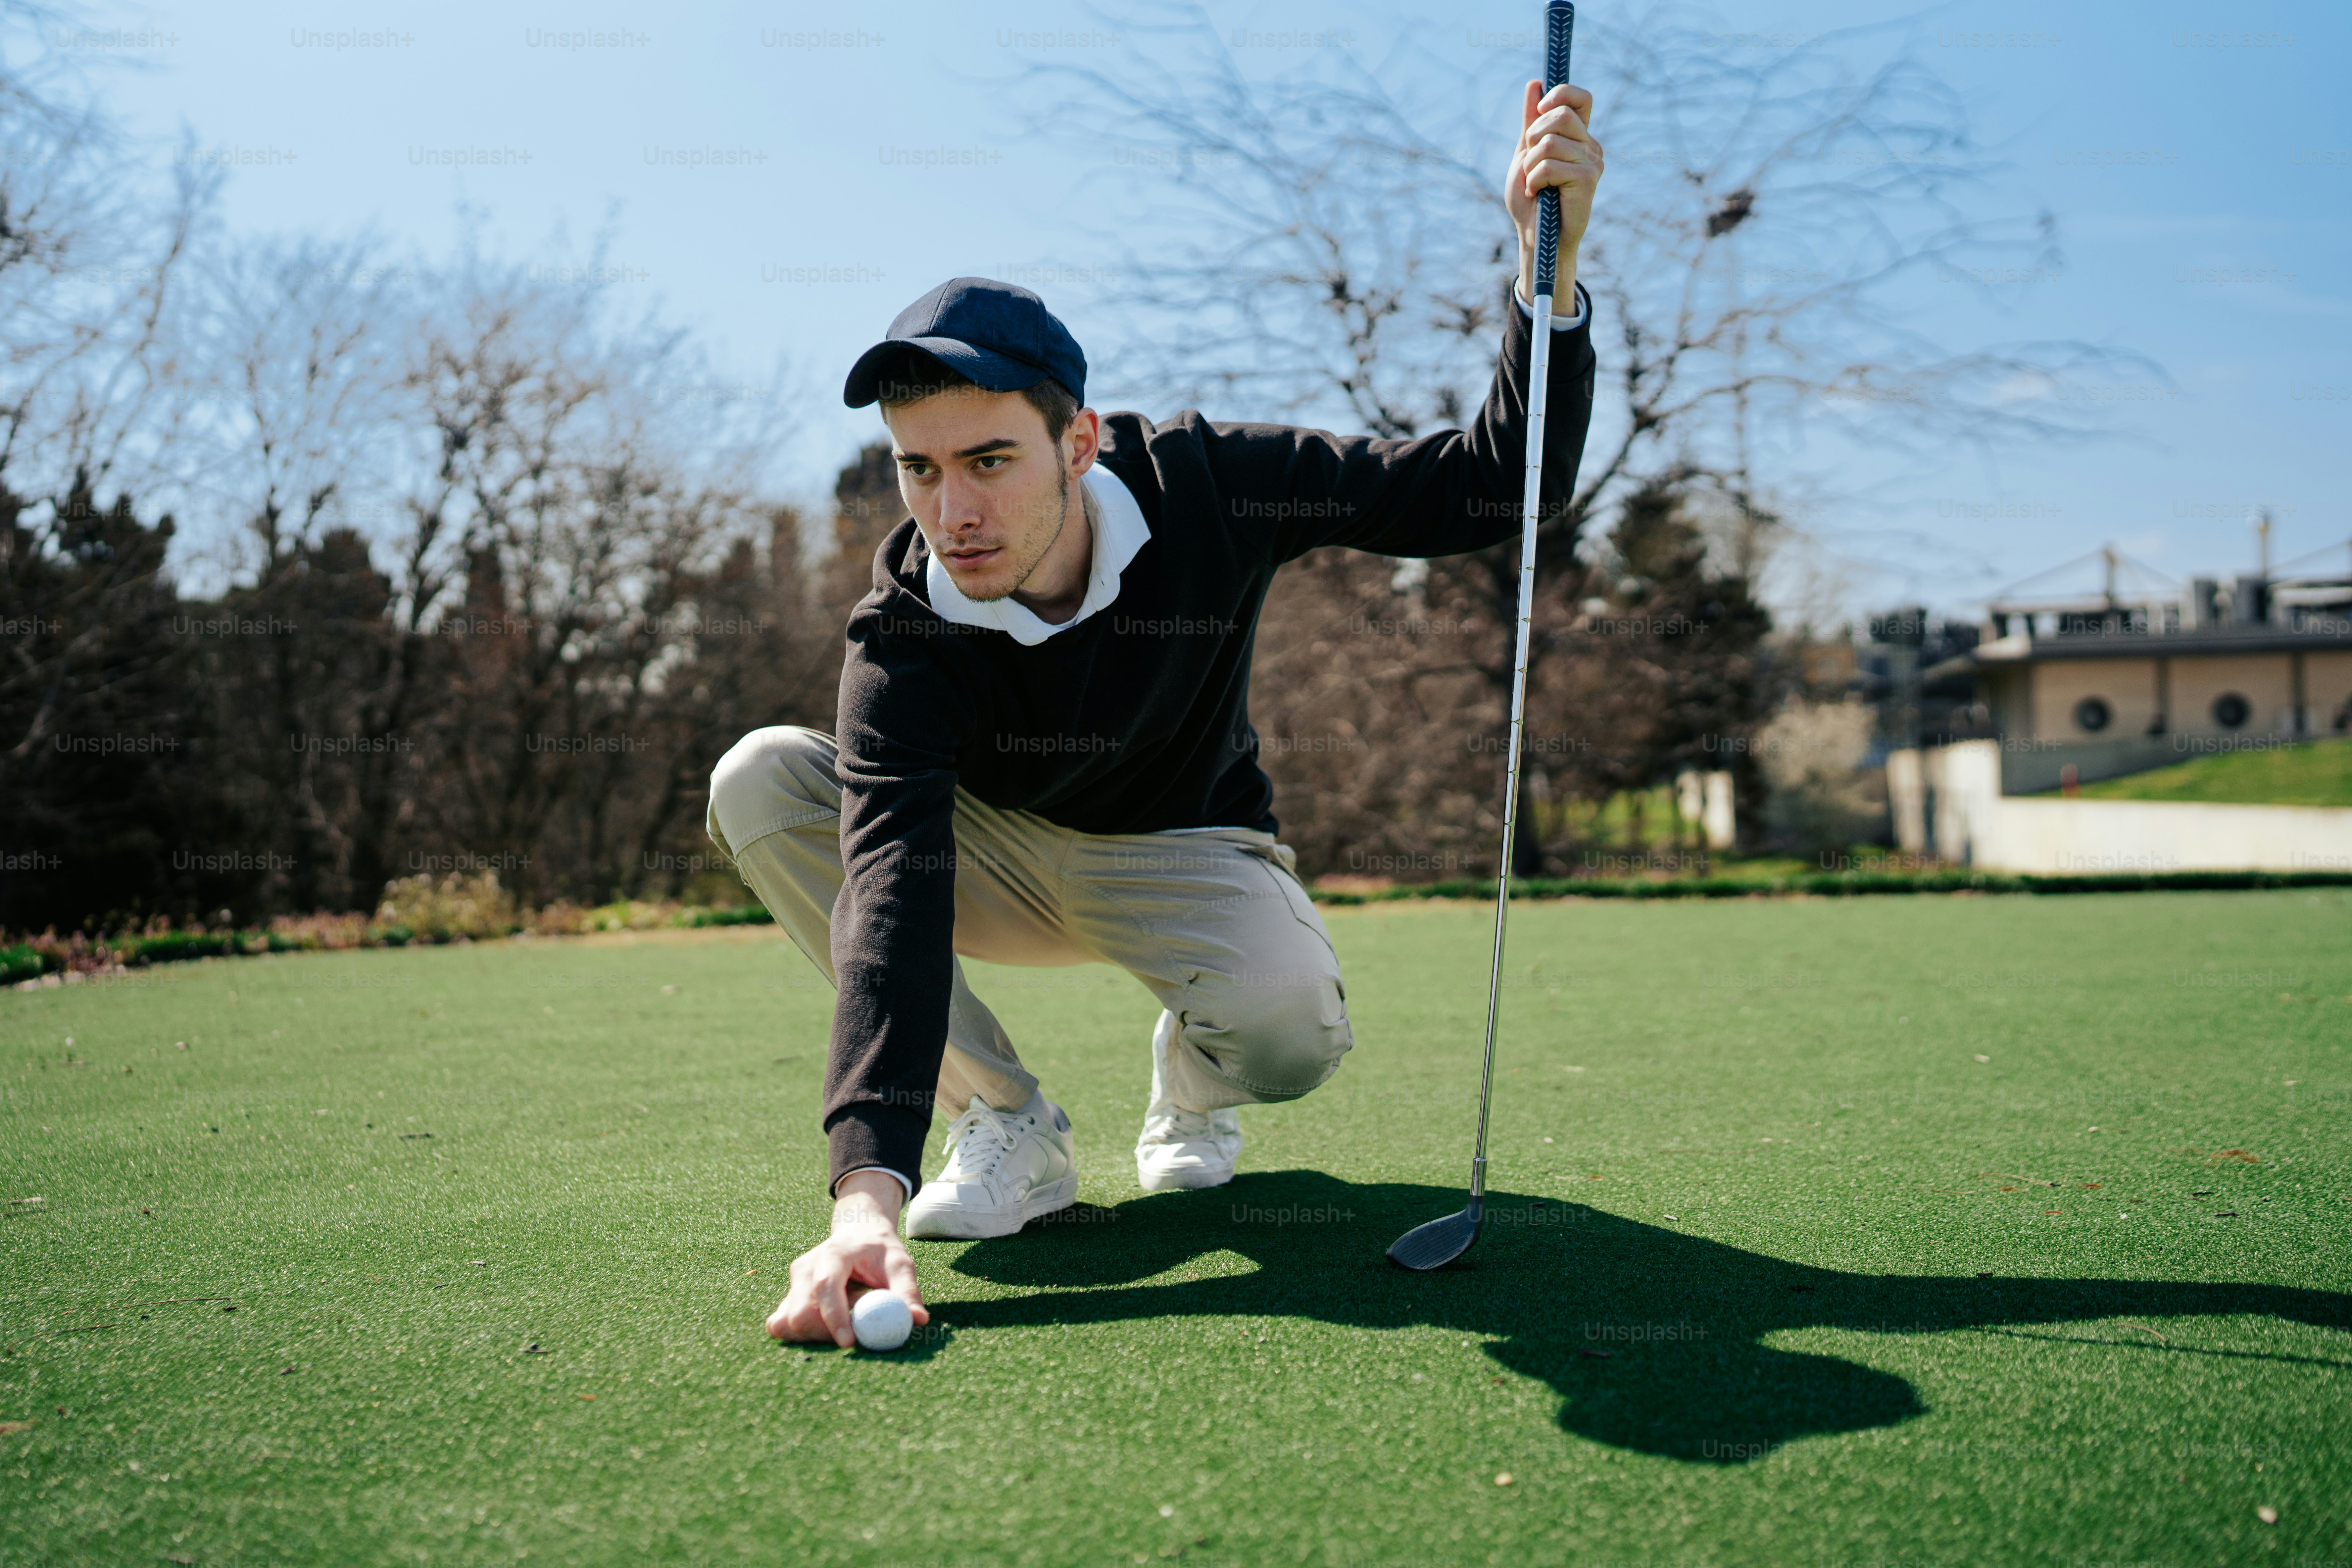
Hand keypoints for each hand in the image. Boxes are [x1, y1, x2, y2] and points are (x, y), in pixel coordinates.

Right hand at [766, 1169, 930, 1346]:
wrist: (858, 1235)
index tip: (849, 1343)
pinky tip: (825, 1330)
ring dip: (814, 1337)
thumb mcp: (900, 1264)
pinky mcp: (788, 1296)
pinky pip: (781, 1325)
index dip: (834, 1317)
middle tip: (852, 1341)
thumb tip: (918, 1320)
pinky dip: (802, 1336)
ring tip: (843, 1326)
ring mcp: (793, 1282)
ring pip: (788, 1323)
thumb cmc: (880, 1252)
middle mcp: (806, 1267)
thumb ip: (907, 1291)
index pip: (825, 1287)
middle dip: (824, 1334)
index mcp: (833, 1253)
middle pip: (800, 1312)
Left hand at [1506, 80, 1601, 304]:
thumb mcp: (1525, 154)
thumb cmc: (1532, 199)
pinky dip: (1535, 180)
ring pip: (1550, 142)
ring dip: (1531, 165)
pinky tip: (1540, 193)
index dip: (1560, 93)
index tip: (1538, 112)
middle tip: (1532, 163)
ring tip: (1534, 183)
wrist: (1536, 236)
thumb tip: (1535, 84)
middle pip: (1560, 115)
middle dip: (1533, 137)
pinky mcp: (1588, 179)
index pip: (1581, 98)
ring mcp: (1593, 161)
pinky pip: (1550, 165)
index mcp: (1578, 135)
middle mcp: (1590, 145)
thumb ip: (1530, 122)